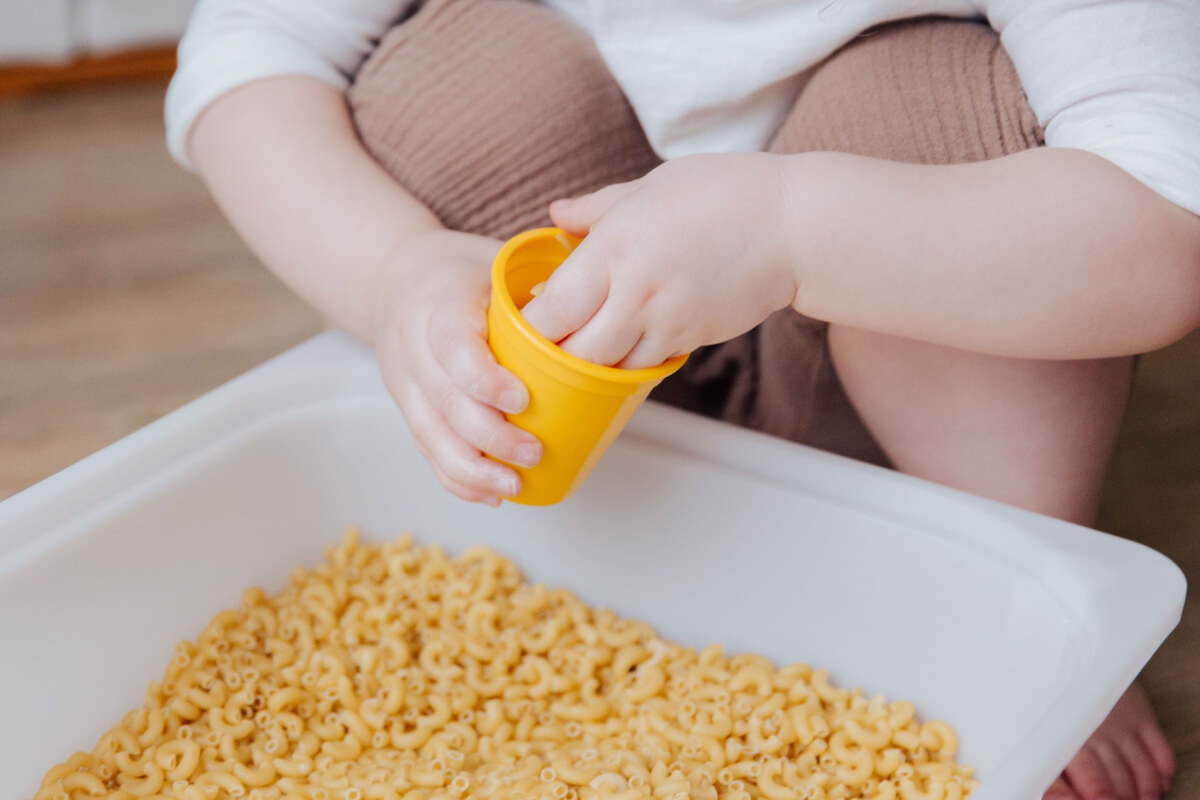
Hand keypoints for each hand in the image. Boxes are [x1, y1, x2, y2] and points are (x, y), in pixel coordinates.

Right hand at [371, 229, 541, 504]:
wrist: (395, 278)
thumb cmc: (459, 271)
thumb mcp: (495, 260)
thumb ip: (540, 283)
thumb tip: (603, 309)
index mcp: (440, 303)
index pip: (452, 346)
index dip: (483, 379)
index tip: (522, 400)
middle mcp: (413, 345)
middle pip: (444, 400)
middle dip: (490, 436)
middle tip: (533, 452)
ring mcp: (404, 381)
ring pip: (430, 434)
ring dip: (472, 468)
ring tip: (513, 485)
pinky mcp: (406, 407)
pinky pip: (426, 449)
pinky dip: (457, 477)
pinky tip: (490, 491)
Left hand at [520, 153, 797, 367]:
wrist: (793, 226)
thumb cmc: (723, 193)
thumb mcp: (650, 186)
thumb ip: (595, 209)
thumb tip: (555, 215)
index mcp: (615, 245)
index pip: (554, 307)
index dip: (529, 326)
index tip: (519, 323)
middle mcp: (635, 291)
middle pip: (574, 352)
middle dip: (552, 357)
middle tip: (540, 349)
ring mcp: (665, 321)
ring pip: (608, 369)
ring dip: (588, 367)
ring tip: (576, 353)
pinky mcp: (690, 339)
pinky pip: (645, 366)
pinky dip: (626, 364)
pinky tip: (620, 348)